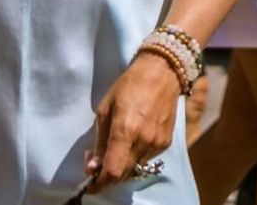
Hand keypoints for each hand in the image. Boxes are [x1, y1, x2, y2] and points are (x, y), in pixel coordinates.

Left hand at [86, 52, 181, 187]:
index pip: (112, 171)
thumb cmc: (128, 86)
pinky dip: (135, 158)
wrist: (162, 72)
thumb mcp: (104, 110)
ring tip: (115, 150)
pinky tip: (132, 142)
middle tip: (97, 162)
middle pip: (123, 174)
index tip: (89, 183)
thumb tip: (93, 167)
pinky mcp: (166, 141)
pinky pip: (146, 159)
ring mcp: (157, 142)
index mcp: (125, 131)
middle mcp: (144, 140)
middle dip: (107, 174)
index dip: (99, 183)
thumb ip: (99, 142)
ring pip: (135, 168)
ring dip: (121, 166)